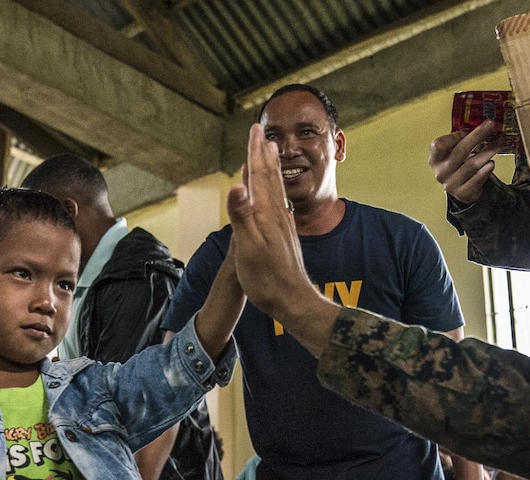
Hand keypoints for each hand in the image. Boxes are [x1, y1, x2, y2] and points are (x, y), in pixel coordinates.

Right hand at [229, 125, 337, 355]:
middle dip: (263, 154)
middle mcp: (277, 215)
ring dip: (270, 170)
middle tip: (261, 132)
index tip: (254, 129)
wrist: (292, 301)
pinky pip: (278, 205)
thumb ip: (241, 216)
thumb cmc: (267, 279)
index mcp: (266, 213)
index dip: (254, 152)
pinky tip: (275, 196)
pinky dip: (274, 192)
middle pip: (269, 177)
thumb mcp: (248, 247)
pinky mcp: (285, 237)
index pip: (259, 175)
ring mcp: (283, 225)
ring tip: (269, 155)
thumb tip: (237, 185)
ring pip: (276, 190)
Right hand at [428, 121, 506, 204]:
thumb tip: (481, 124)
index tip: (469, 129)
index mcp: (435, 159)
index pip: (438, 145)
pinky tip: (492, 162)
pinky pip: (477, 179)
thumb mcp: (454, 153)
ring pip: (472, 164)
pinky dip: (486, 169)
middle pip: (460, 151)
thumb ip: (461, 141)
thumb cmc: (459, 166)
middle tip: (491, 125)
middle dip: (478, 135)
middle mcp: (441, 172)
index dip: (454, 136)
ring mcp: (451, 184)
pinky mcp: (463, 193)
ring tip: (500, 142)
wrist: (462, 190)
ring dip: (488, 151)